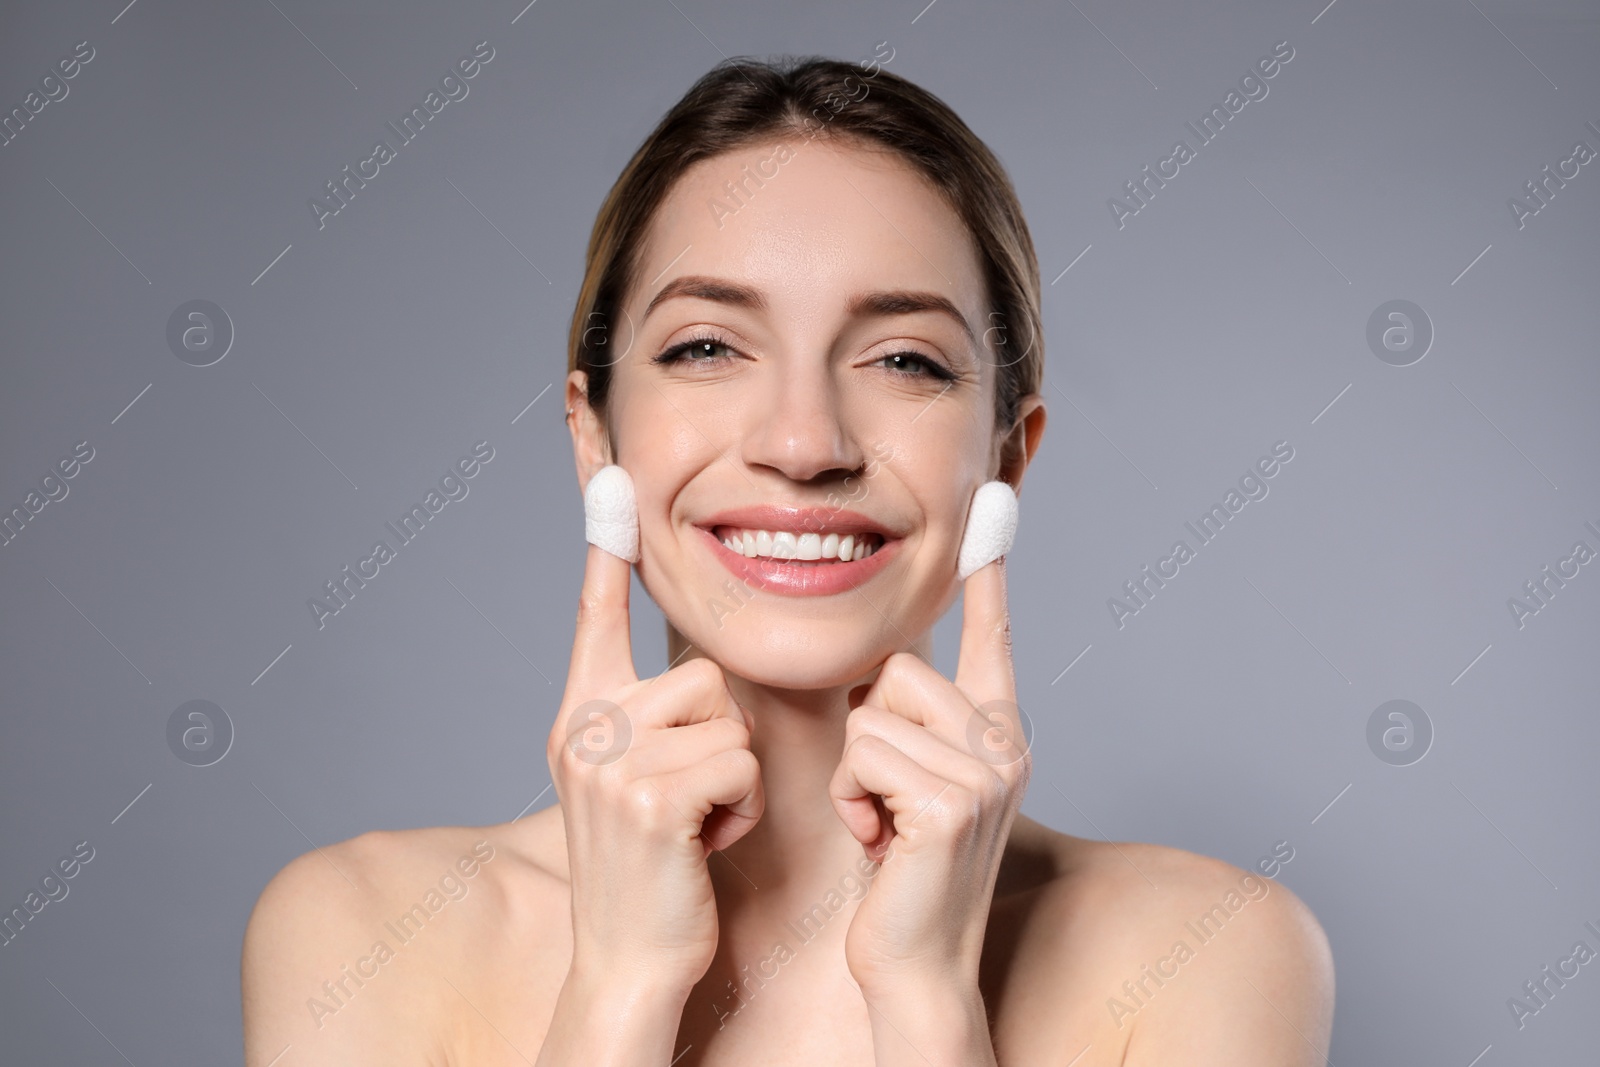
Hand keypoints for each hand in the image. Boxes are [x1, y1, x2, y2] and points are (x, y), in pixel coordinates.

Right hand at [547, 534, 763, 998]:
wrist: (631, 958)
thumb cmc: (656, 867)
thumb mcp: (641, 781)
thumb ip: (654, 719)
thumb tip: (700, 677)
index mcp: (582, 712)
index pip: (597, 612)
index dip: (605, 542)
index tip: (609, 470)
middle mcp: (583, 726)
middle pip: (701, 673)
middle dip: (719, 740)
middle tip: (688, 802)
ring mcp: (608, 760)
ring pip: (726, 719)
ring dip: (734, 778)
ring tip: (696, 825)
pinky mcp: (646, 795)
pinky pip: (738, 763)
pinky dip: (741, 810)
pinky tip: (704, 845)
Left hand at [828, 553, 1030, 998]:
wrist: (914, 963)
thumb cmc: (900, 875)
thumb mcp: (909, 785)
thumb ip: (910, 729)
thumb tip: (877, 677)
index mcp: (996, 733)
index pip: (992, 636)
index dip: (989, 572)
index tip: (993, 503)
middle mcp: (1005, 743)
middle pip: (898, 670)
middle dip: (868, 734)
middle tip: (887, 803)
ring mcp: (987, 771)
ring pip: (872, 714)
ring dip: (856, 775)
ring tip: (883, 827)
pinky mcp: (953, 800)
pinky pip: (864, 753)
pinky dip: (853, 800)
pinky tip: (882, 845)